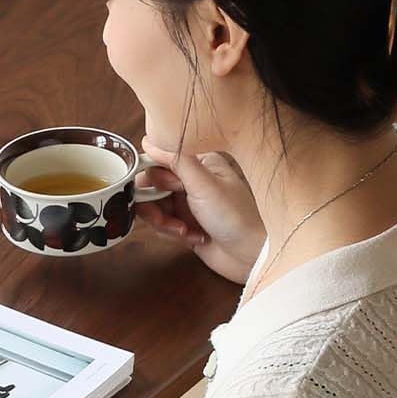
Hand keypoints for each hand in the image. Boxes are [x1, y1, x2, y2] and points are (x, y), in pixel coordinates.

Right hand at [137, 141, 264, 284]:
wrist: (248, 256)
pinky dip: (171, 233)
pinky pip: (161, 225)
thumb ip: (175, 161)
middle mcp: (191, 181)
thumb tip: (148, 141)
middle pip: (151, 187)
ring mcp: (186, 204)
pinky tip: (192, 238)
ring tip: (182, 231)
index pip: (159, 162)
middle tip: (163, 216)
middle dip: (154, 205)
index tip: (154, 190)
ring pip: (153, 208)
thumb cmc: (234, 216)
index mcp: (199, 164)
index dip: (151, 178)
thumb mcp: (203, 184)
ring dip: (163, 222)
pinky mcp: (183, 224)